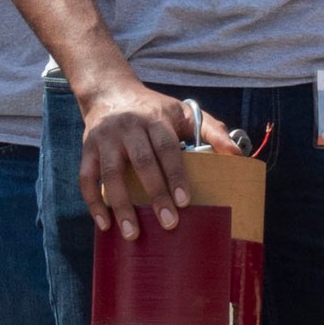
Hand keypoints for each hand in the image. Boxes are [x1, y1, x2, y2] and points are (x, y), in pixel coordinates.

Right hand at [77, 75, 238, 238]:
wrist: (109, 90)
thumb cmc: (153, 108)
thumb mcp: (183, 111)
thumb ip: (211, 129)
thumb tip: (237, 154)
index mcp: (155, 119)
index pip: (167, 148)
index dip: (176, 174)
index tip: (185, 201)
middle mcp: (128, 127)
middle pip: (142, 163)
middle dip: (155, 194)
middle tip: (168, 223)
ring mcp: (105, 139)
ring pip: (111, 174)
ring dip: (121, 206)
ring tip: (133, 234)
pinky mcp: (87, 149)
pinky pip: (86, 178)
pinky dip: (94, 203)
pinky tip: (105, 224)